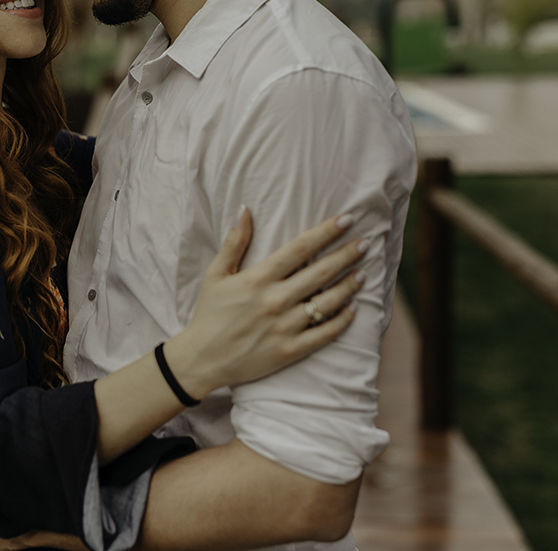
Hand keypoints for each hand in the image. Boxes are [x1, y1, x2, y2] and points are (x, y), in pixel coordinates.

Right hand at [166, 210, 366, 398]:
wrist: (202, 358)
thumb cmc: (208, 313)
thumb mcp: (215, 274)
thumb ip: (234, 242)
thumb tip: (245, 209)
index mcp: (258, 278)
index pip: (300, 248)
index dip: (326, 232)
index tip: (346, 219)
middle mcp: (275, 300)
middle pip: (321, 272)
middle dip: (347, 255)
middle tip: (366, 243)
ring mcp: (284, 327)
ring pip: (328, 302)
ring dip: (350, 286)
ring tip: (364, 274)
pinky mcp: (290, 350)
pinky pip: (325, 333)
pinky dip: (343, 320)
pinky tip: (353, 308)